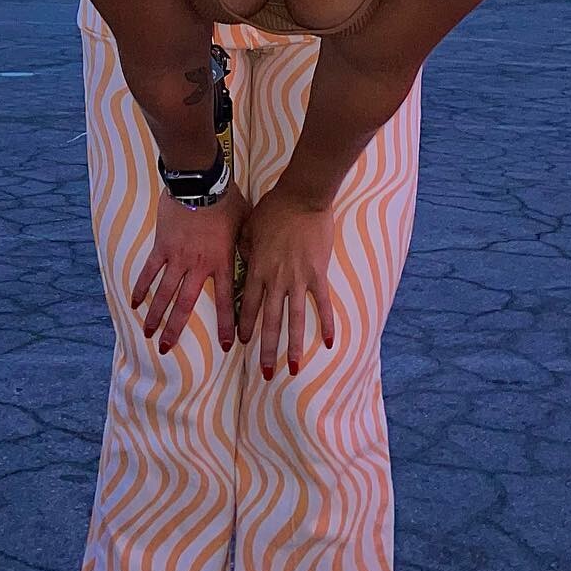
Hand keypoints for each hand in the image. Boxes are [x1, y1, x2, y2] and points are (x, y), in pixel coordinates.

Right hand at [132, 181, 249, 354]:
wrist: (201, 182)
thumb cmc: (227, 199)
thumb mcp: (246, 222)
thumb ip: (248, 243)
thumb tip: (257, 257)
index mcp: (221, 262)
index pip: (225, 300)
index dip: (225, 324)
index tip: (225, 345)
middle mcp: (198, 266)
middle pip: (185, 304)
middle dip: (175, 328)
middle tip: (166, 349)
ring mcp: (177, 257)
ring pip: (164, 292)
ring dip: (156, 315)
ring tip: (148, 334)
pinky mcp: (162, 245)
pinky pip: (149, 270)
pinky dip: (142, 287)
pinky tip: (135, 302)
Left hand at [237, 184, 335, 377]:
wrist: (301, 198)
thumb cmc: (274, 208)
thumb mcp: (249, 227)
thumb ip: (244, 247)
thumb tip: (242, 259)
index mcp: (257, 269)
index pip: (248, 305)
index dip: (246, 326)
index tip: (242, 345)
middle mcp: (276, 280)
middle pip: (270, 321)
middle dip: (267, 349)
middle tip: (265, 373)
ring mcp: (298, 279)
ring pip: (294, 320)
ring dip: (293, 346)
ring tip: (292, 368)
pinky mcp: (318, 274)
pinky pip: (322, 304)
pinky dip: (326, 324)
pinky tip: (329, 343)